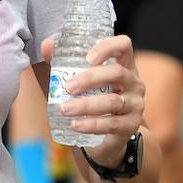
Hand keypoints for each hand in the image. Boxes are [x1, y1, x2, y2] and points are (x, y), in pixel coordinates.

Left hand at [48, 35, 145, 167]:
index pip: (124, 45)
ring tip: (65, 109)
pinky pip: (112, 124)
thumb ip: (62, 62)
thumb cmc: (91, 99)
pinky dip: (92, 124)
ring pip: (113, 101)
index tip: (88, 58)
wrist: (107, 137)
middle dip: (90, 78)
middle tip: (68, 87)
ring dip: (86, 105)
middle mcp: (134, 82)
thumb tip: (46, 44)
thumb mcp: (77, 80)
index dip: (108, 47)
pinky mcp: (131, 125)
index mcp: (123, 64)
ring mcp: (135, 104)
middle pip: (117, 73)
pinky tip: (76, 125)